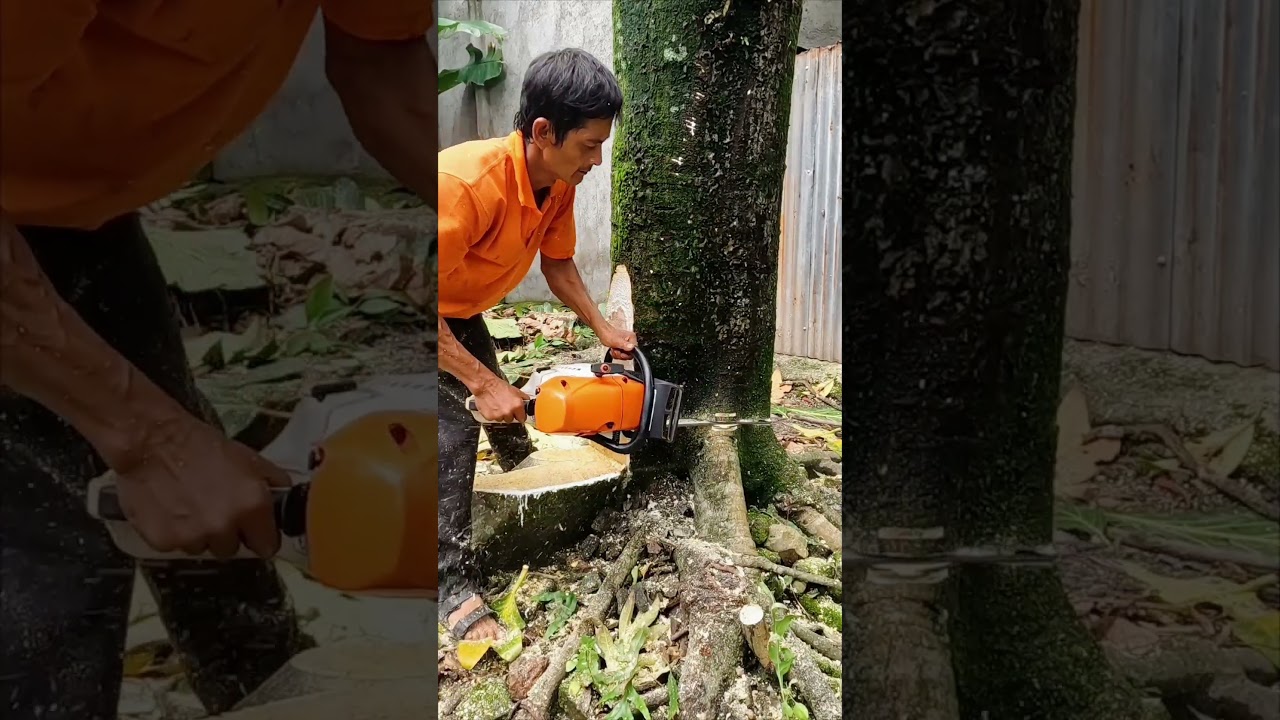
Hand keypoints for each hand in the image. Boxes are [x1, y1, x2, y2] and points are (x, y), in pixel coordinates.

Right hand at [112, 415, 291, 558]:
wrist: (152, 441)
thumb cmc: (200, 445)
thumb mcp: (248, 457)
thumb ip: (271, 481)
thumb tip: (283, 494)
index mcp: (252, 506)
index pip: (267, 546)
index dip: (259, 537)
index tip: (252, 532)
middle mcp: (224, 526)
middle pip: (232, 548)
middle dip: (226, 533)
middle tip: (214, 509)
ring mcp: (193, 536)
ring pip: (203, 547)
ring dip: (199, 533)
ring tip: (189, 505)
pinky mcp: (164, 541)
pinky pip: (175, 546)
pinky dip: (173, 533)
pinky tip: (170, 509)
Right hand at [473, 377, 530, 422]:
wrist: (485, 385)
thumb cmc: (499, 386)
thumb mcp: (515, 390)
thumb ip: (523, 398)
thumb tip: (527, 402)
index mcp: (517, 406)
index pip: (522, 419)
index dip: (519, 416)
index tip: (517, 415)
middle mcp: (509, 412)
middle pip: (511, 419)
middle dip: (509, 414)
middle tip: (504, 406)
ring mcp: (499, 415)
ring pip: (501, 419)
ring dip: (500, 415)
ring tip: (497, 405)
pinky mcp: (490, 417)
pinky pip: (493, 419)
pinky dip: (492, 414)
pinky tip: (491, 407)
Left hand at [596, 323, 636, 359]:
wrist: (602, 333)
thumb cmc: (608, 334)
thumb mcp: (616, 341)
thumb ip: (624, 345)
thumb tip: (632, 347)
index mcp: (632, 337)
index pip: (634, 351)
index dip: (627, 354)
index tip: (621, 353)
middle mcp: (630, 340)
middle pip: (629, 354)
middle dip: (621, 355)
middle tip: (616, 351)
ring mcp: (626, 343)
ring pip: (625, 355)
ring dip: (618, 354)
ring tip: (613, 350)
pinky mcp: (622, 346)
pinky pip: (622, 354)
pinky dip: (616, 354)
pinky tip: (613, 350)